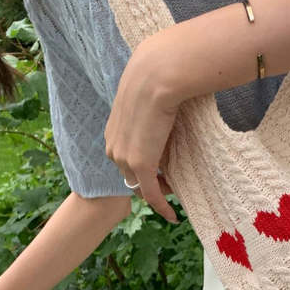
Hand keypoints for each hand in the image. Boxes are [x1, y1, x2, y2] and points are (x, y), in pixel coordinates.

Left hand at [104, 33, 179, 223]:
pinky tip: (172, 216)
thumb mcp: (146, 96)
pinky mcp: (140, 165)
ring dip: (159, 191)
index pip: (126, 160)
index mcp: (113, 131)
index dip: (144, 169)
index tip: (163, 171)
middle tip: (172, 182)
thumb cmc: (159, 77)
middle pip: (131, 177)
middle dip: (151, 182)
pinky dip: (161, 207)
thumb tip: (163, 108)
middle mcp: (113, 147)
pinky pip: (151, 194)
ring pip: (142, 186)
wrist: (158, 73)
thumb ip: (149, 109)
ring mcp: (124, 158)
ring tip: (176, 191)